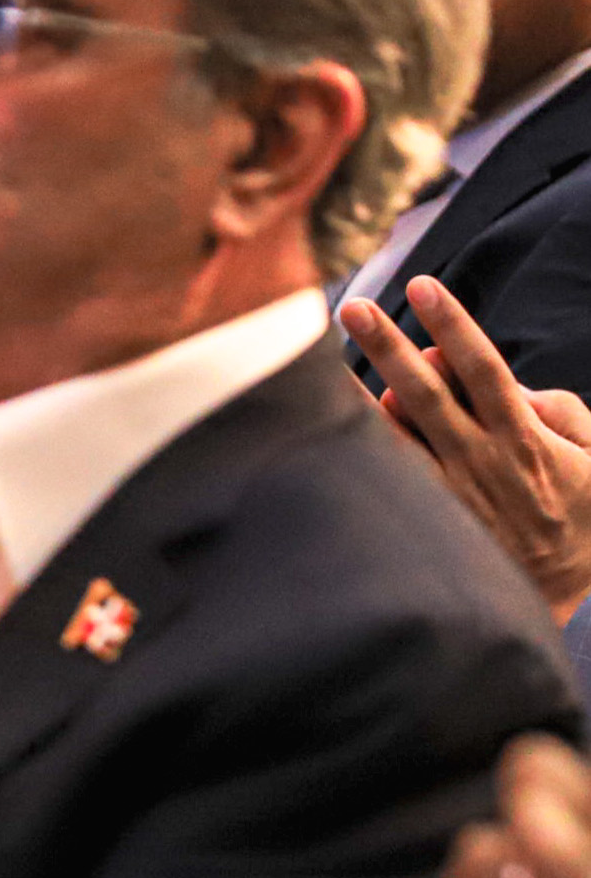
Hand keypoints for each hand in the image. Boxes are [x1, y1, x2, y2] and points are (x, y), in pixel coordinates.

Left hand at [344, 280, 590, 617]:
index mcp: (523, 437)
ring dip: (355, 396)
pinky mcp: (428, 519)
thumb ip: (560, 412)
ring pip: (393, 436)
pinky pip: (385, 477)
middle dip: (388, 347)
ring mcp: (449, 492)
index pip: (483, 368)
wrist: (558, 592)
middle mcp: (479, 459)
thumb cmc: (581, 516)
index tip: (423, 286)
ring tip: (312, 360)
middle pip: (425, 393)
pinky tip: (318, 426)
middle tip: (353, 308)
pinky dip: (355, 450)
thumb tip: (516, 385)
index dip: (453, 324)